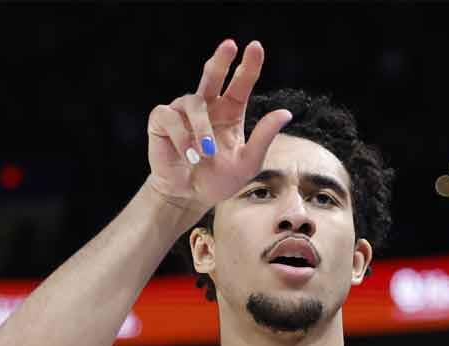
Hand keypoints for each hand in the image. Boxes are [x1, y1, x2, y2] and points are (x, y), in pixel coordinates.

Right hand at [145, 39, 292, 211]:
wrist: (189, 197)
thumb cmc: (219, 180)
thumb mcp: (247, 162)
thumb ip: (264, 137)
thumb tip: (286, 112)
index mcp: (230, 111)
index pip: (241, 82)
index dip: (248, 64)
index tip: (255, 47)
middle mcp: (207, 105)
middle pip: (213, 74)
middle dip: (220, 59)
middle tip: (229, 45)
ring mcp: (183, 111)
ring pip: (193, 102)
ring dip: (201, 129)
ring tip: (204, 154)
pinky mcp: (162, 120)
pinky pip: (172, 117)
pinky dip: (181, 137)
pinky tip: (187, 155)